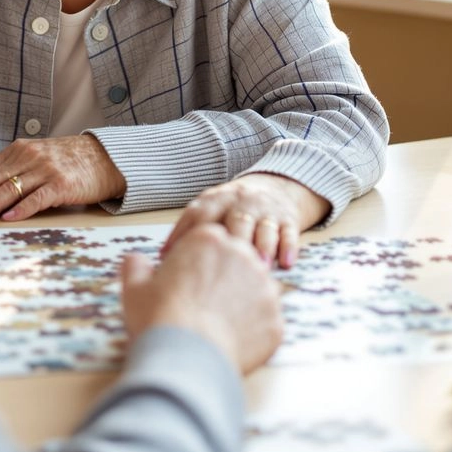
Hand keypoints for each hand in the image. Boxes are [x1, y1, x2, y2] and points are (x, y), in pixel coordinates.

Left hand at [0, 135, 125, 220]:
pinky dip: (21, 208)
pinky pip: (36, 197)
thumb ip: (11, 170)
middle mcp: (27, 156)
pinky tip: (9, 218)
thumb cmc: (66, 161)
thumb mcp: (34, 157)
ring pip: (9, 189)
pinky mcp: (61, 183)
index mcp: (17, 150)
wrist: (103, 157)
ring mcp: (44, 169)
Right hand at [120, 223, 282, 373]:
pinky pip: (266, 321)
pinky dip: (252, 330)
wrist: (187, 359)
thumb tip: (137, 261)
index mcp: (209, 239)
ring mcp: (265, 289)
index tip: (189, 276)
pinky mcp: (276, 321)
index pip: (211, 239)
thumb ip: (136, 266)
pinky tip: (231, 340)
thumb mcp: (135, 285)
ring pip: (255, 289)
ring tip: (217, 322)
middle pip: (238, 259)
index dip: (199, 258)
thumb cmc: (160, 318)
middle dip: (224, 275)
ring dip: (241, 300)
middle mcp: (243, 256)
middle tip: (204, 300)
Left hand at [162, 173, 329, 268]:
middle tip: (226, 264)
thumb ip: (190, 231)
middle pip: (235, 219)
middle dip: (232, 240)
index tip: (173, 258)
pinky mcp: (287, 219)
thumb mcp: (210, 209)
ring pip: (263, 227)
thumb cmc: (232, 209)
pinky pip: (289, 232)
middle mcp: (240, 202)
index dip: (184, 235)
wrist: (275, 187)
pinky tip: (286, 262)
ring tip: (259, 265)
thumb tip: (161, 259)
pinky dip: (288, 247)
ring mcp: (265, 210)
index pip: (199, 214)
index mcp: (215, 199)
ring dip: (262, 246)